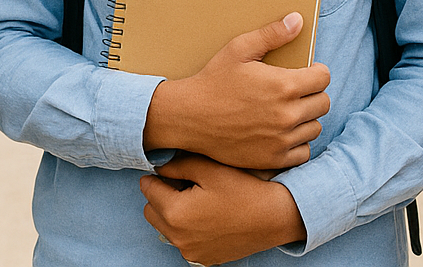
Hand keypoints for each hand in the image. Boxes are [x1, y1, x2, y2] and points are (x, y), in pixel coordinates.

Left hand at [139, 153, 306, 264]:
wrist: (274, 216)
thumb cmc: (243, 189)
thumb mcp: (209, 169)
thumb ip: (177, 165)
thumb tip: (158, 167)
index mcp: (175, 212)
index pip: (147, 189)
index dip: (157, 176)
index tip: (169, 170)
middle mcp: (178, 237)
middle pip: (151, 211)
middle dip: (161, 196)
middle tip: (185, 184)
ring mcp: (190, 252)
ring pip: (166, 228)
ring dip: (173, 214)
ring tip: (198, 200)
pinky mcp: (204, 259)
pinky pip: (184, 241)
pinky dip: (188, 230)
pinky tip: (209, 216)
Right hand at [144, 13, 330, 169]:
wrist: (189, 117)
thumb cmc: (214, 80)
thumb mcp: (239, 49)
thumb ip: (272, 34)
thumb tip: (298, 20)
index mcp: (284, 85)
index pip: (323, 78)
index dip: (316, 72)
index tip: (305, 73)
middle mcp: (287, 115)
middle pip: (323, 103)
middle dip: (313, 94)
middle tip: (294, 91)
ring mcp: (281, 140)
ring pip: (315, 128)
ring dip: (306, 119)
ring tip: (286, 110)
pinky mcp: (272, 159)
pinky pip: (303, 152)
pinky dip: (297, 143)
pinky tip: (282, 132)